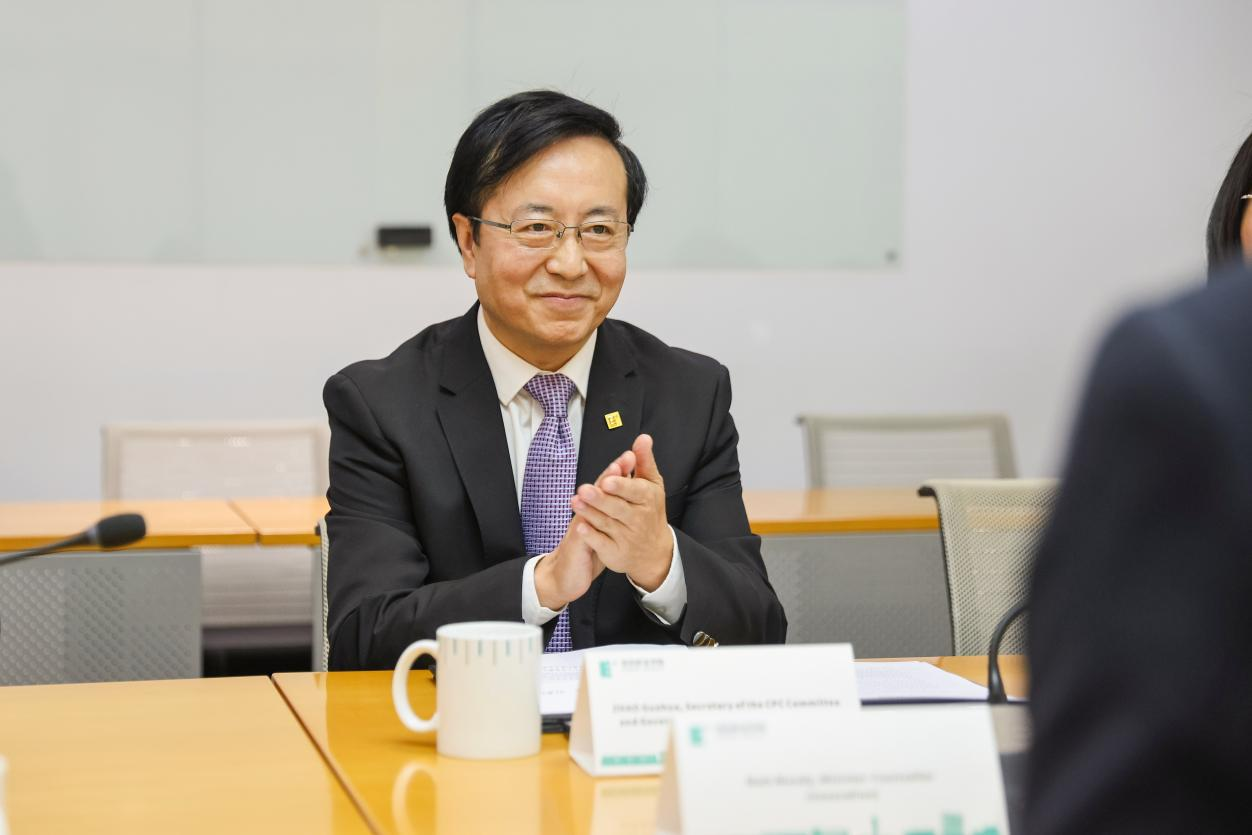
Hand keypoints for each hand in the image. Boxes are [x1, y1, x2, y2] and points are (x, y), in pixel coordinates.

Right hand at [533, 457, 627, 609]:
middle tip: (622, 461)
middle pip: (598, 490)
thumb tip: (626, 491)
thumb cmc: (587, 549)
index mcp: (595, 509)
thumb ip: (613, 508)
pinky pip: (581, 535)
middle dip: (610, 475)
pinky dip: (584, 528)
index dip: (619, 472)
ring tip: (606, 481)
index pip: (608, 486)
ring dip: (595, 495)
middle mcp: (585, 514)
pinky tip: (584, 521)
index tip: (630, 457)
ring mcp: (579, 527)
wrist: (566, 573)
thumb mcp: (603, 528)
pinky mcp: (577, 545)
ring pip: (587, 507)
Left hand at [570, 434, 672, 591]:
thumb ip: (644, 462)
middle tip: (583, 489)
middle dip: (600, 499)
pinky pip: (602, 544)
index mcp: (648, 499)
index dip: (621, 486)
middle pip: (618, 508)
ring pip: (606, 524)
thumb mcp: (651, 485)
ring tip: (575, 501)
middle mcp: (639, 519)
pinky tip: (580, 527)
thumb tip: (643, 438)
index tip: (607, 480)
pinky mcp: (616, 553)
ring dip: (590, 513)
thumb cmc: (650, 511)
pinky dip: (591, 536)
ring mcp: (627, 538)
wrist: (654, 551)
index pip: (635, 491)